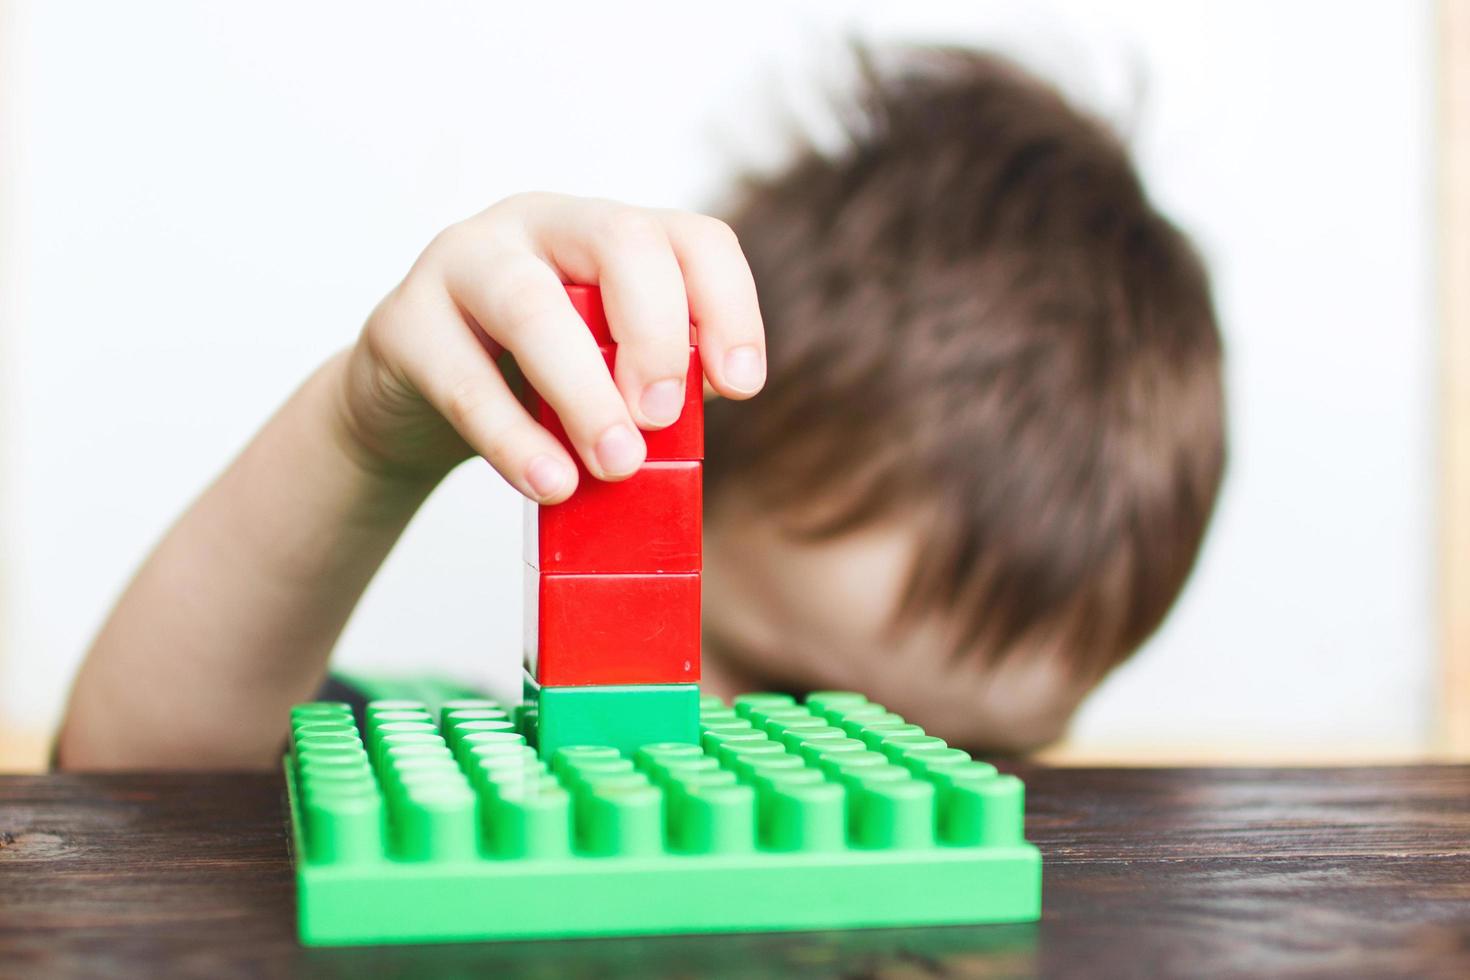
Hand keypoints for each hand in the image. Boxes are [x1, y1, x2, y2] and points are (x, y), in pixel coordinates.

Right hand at [334, 192, 766, 500]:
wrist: (409, 404)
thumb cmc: (525, 384)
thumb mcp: (602, 375)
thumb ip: (649, 385)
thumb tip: (692, 414)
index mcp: (606, 233)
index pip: (691, 237)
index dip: (728, 306)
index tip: (741, 387)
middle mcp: (540, 224)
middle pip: (621, 241)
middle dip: (656, 335)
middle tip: (663, 419)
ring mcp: (464, 260)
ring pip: (532, 304)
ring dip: (585, 392)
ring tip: (616, 463)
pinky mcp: (403, 321)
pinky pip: (463, 380)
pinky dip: (513, 440)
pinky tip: (551, 483)